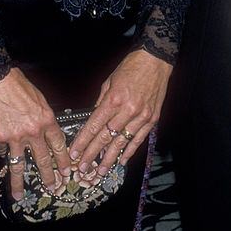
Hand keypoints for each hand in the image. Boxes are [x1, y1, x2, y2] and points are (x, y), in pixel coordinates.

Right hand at [0, 67, 71, 200]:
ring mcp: (15, 136)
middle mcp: (33, 131)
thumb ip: (43, 118)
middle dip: (49, 176)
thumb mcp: (39, 100)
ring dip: (19, 182)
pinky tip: (2, 151)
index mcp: (46, 119)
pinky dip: (2, 151)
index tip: (67, 170)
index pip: (58, 144)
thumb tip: (44, 132)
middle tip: (53, 187)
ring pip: (19, 165)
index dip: (63, 159)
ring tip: (19, 195)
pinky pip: (2, 149)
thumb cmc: (18, 85)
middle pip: (43, 159)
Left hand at [68, 49, 172, 178]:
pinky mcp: (152, 118)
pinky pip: (139, 138)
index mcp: (114, 99)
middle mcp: (128, 110)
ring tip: (100, 171)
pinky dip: (130, 151)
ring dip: (109, 158)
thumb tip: (93, 118)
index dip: (83, 142)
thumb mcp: (109, 81)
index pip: (94, 126)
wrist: (155, 60)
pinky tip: (121, 160)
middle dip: (92, 154)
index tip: (74, 153)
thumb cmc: (131, 67)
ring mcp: (141, 115)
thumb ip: (101, 102)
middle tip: (82, 169)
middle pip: (106, 137)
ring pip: (122, 142)